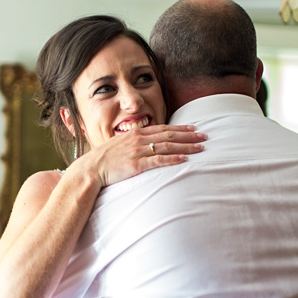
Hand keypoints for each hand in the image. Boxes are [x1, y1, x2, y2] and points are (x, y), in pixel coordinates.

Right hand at [80, 124, 204, 188]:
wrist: (92, 169)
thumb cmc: (106, 159)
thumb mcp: (121, 146)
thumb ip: (136, 144)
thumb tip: (148, 146)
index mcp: (136, 133)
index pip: (163, 128)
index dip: (180, 128)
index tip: (194, 128)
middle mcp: (139, 139)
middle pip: (169, 136)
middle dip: (189, 135)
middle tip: (205, 136)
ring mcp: (138, 151)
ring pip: (167, 146)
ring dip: (186, 146)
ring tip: (201, 148)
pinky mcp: (137, 165)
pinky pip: (158, 161)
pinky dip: (172, 159)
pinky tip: (184, 159)